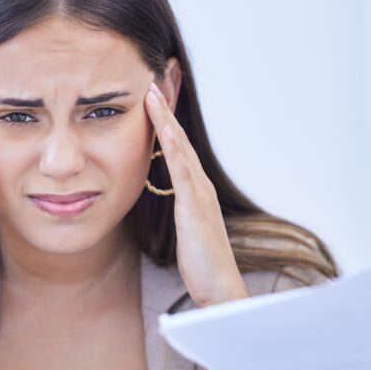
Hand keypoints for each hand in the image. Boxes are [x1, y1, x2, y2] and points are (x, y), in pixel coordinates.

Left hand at [143, 82, 247, 308]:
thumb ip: (179, 213)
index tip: (151, 98)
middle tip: (153, 80)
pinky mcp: (195, 208)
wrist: (219, 288)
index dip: (165, 124)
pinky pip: (183, 171)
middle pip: (181, 140)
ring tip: (151, 94)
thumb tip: (168, 203)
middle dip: (167, 110)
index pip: (177, 150)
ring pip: (181, 149)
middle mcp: (201, 187)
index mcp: (196, 192)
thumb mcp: (186, 232)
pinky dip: (174, 148)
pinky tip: (164, 130)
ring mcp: (200, 195)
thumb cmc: (202, 265)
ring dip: (166, 120)